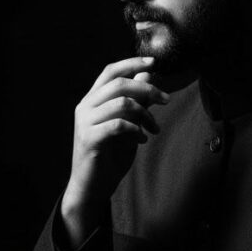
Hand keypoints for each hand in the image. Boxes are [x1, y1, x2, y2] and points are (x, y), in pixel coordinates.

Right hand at [61, 56, 169, 246]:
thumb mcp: (128, 125)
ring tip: (153, 129)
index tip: (154, 62)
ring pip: (122, 103)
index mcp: (92, 100)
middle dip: (148, 89)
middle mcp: (85, 107)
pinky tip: (141, 140)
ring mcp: (85, 122)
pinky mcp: (89, 139)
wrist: (92, 187)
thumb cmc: (110, 155)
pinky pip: (118, 124)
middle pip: (119, 83)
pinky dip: (135, 130)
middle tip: (166, 100)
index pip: (111, 71)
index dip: (132, 63)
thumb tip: (147, 75)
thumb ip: (135, 101)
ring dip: (145, 114)